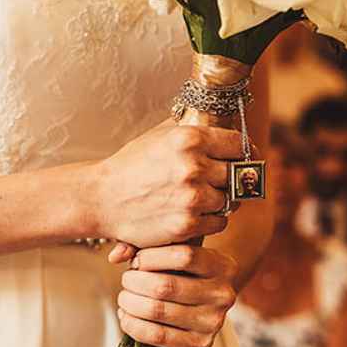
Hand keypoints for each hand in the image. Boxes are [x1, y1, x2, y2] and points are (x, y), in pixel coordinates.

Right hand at [92, 121, 242, 247]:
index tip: (244, 158)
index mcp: (189, 138)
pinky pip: (219, 222)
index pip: (240, 144)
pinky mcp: (188, 224)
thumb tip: (221, 122)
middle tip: (222, 180)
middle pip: (239, 173)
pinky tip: (193, 212)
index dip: (245, 151)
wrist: (102, 198)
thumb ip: (192, 130)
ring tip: (201, 197)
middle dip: (232, 178)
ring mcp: (192, 197)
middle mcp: (194, 166)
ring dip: (221, 200)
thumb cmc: (131, 165)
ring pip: (231, 200)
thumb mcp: (159, 136)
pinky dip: (211, 219)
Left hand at [112, 244, 237, 346]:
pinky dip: (133, 325)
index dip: (150, 256)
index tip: (137, 260)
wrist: (203, 307)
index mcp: (222, 266)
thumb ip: (146, 246)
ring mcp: (212, 323)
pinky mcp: (198, 345)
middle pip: (165, 286)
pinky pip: (156, 335)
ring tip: (125, 298)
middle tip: (127, 280)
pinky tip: (127, 316)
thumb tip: (116, 255)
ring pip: (157, 310)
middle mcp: (222, 295)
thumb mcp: (175, 253)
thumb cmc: (183, 273)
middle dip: (134, 282)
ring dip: (130, 303)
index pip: (183, 255)